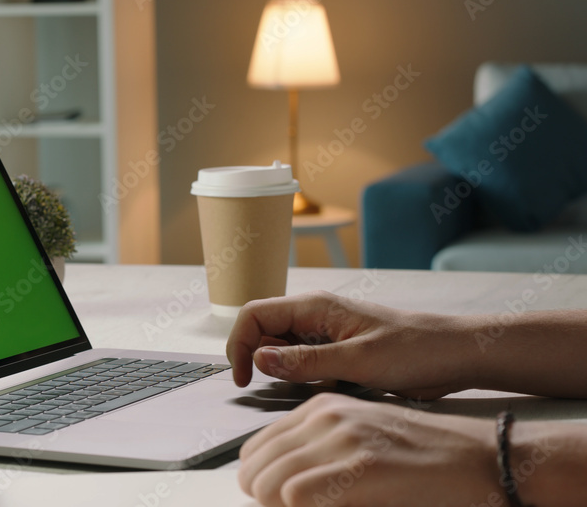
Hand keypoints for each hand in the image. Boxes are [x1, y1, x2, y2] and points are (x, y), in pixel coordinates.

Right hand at [225, 291, 471, 399]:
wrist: (456, 355)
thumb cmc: (416, 350)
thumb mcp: (358, 361)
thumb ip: (305, 362)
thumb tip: (260, 359)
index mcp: (314, 307)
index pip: (253, 315)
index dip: (239, 345)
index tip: (244, 379)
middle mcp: (314, 316)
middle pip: (263, 331)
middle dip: (258, 360)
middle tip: (271, 389)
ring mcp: (324, 333)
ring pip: (281, 349)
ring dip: (282, 371)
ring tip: (307, 387)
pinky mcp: (335, 350)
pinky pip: (303, 362)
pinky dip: (302, 378)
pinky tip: (325, 388)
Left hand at [238, 393, 498, 506]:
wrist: (478, 457)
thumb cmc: (421, 455)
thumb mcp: (359, 437)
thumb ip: (317, 452)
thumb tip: (275, 486)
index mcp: (321, 408)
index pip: (256, 447)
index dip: (258, 480)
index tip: (269, 501)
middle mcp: (326, 417)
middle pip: (257, 466)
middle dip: (261, 497)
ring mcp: (343, 439)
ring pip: (270, 482)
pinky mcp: (362, 467)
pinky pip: (297, 495)